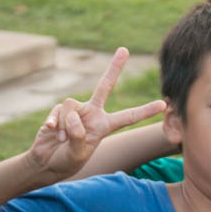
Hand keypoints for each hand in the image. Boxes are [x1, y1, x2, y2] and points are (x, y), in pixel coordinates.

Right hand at [26, 47, 165, 178]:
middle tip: (124, 49)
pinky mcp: (59, 111)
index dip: (145, 111)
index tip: (163, 104)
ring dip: (66, 124)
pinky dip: (55, 122)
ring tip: (62, 139)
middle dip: (114, 67)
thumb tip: (73, 117)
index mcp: (104, 126)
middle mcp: (92, 113)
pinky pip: (58, 111)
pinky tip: (52, 131)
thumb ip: (78, 137)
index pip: (128, 117)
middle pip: (105, 86)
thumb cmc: (67, 161)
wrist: (47, 161)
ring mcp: (75, 111)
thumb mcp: (77, 155)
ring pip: (72, 106)